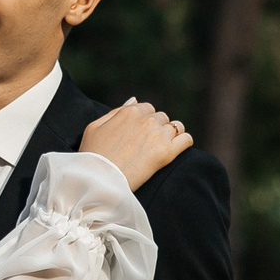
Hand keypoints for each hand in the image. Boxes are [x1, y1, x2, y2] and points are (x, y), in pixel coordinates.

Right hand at [78, 100, 193, 189]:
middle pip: (162, 117)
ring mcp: (158, 135)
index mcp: (130, 112)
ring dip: (172, 134)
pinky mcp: (167, 152)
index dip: (145, 121)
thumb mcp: (94, 127)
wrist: (100, 179)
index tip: (140, 134)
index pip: (147, 108)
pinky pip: (186, 140)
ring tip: (163, 147)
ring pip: (176, 126)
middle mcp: (147, 120)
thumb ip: (115, 111)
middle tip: (148, 145)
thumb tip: (135, 100)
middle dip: (157, 128)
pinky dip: (184, 143)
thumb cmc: (92, 155)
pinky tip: (176, 150)